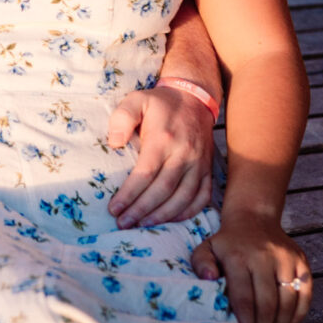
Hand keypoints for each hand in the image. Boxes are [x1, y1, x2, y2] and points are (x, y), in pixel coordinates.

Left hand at [106, 86, 213, 227]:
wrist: (194, 98)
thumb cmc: (161, 103)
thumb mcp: (136, 100)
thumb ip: (122, 118)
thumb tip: (114, 143)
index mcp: (164, 139)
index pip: (145, 174)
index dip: (129, 195)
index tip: (114, 208)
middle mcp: (184, 154)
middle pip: (163, 190)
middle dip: (141, 210)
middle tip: (123, 223)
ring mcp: (199, 164)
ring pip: (183, 198)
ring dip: (162, 216)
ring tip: (141, 224)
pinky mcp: (208, 170)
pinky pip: (202, 197)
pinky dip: (187, 212)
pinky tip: (169, 219)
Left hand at [190, 208, 310, 322]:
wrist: (254, 219)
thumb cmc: (227, 244)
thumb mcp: (206, 249)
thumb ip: (201, 264)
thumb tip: (208, 280)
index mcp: (237, 256)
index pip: (244, 300)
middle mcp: (264, 257)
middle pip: (267, 305)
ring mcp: (286, 259)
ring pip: (287, 303)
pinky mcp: (302, 261)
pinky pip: (304, 295)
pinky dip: (298, 316)